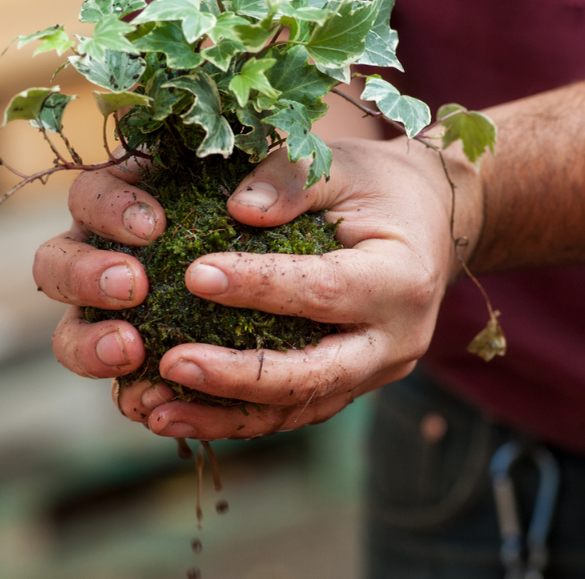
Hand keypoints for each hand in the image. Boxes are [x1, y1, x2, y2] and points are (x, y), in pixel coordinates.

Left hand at [34, 135, 481, 438]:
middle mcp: (393, 341)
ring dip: (222, 417)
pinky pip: (288, 412)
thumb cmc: (380, 188)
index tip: (194, 274)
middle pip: (312, 374)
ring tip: (155, 411)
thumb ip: (294, 178)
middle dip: (236, 376)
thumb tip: (238, 207)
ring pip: (295, 408)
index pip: (323, 288)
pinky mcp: (347, 386)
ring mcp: (372, 373)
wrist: (428, 224)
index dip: (259, 285)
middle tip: (170, 362)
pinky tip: (177, 414)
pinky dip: (233, 419)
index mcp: (401, 279)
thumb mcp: (345, 166)